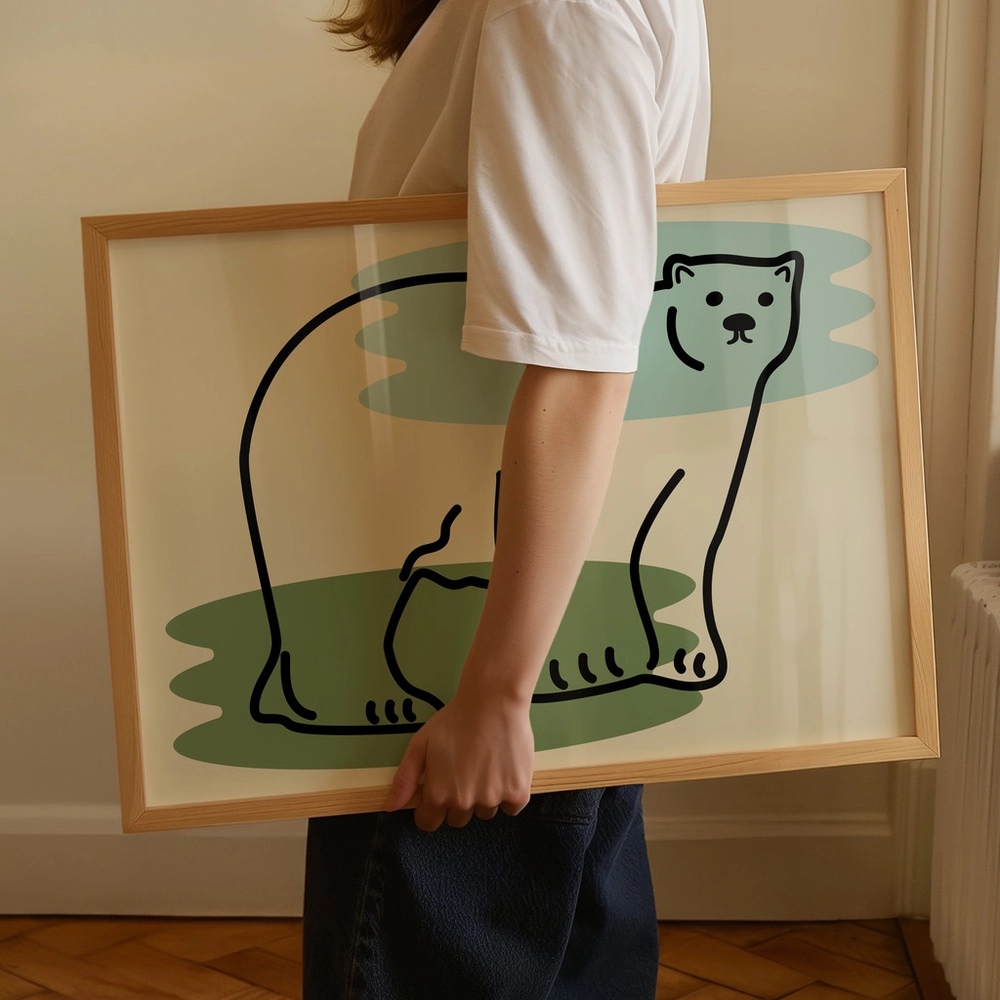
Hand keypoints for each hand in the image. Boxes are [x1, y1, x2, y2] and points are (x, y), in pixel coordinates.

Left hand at [382, 684, 533, 831]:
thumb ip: (405, 778)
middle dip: (459, 801)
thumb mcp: (420, 743)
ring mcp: (492, 799)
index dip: (431, 809)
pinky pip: (511, 808)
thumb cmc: (456, 719)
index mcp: (438, 793)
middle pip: (458, 819)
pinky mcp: (517, 793)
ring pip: (485, 812)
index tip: (440, 793)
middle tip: (466, 771)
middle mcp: (464, 802)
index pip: (429, 823)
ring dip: (485, 797)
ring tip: (486, 765)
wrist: (493, 702)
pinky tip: (504, 770)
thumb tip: (390, 807)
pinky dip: (510, 794)